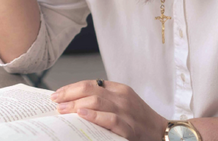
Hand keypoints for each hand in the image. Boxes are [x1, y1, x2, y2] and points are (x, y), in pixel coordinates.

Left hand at [50, 79, 167, 140]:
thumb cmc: (139, 120)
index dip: (71, 88)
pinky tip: (81, 115)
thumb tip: (75, 102)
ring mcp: (126, 112)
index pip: (90, 84)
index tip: (57, 94)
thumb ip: (104, 99)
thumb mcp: (123, 103)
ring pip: (96, 102)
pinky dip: (94, 116)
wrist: (162, 133)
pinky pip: (110, 119)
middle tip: (55, 102)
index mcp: (119, 89)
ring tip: (62, 110)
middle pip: (90, 90)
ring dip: (75, 105)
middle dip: (69, 95)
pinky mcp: (129, 128)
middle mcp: (122, 97)